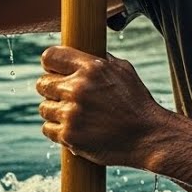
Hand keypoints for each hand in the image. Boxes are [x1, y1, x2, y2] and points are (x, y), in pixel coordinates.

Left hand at [36, 45, 165, 167]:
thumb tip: (81, 54)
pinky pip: (47, 128)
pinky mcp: (68, 136)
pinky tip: (76, 129)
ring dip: (55, 111)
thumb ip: (100, 61)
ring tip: (76, 115)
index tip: (54, 71)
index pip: (51, 57)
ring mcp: (72, 113)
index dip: (51, 64)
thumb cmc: (137, 103)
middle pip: (42, 83)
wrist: (148, 136)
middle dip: (53, 90)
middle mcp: (78, 88)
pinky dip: (58, 130)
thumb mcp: (124, 71)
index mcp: (92, 68)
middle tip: (67, 97)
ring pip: (44, 108)